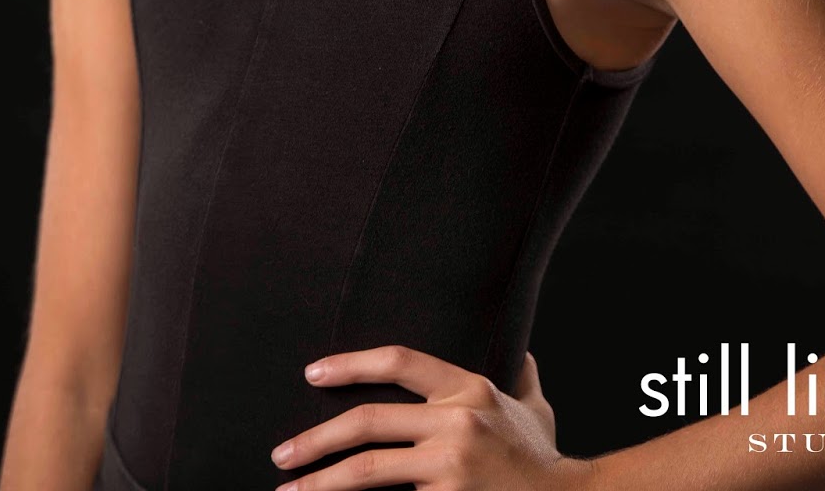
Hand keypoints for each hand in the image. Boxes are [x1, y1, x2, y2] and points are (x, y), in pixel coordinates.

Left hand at [270, 343, 594, 489]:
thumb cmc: (543, 460)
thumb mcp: (533, 407)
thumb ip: (520, 376)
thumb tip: (520, 348)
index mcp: (469, 387)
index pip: (399, 360)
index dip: (351, 363)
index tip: (313, 374)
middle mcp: (457, 421)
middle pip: (368, 421)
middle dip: (316, 438)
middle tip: (282, 453)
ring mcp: (451, 466)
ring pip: (368, 469)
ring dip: (320, 481)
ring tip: (289, 489)